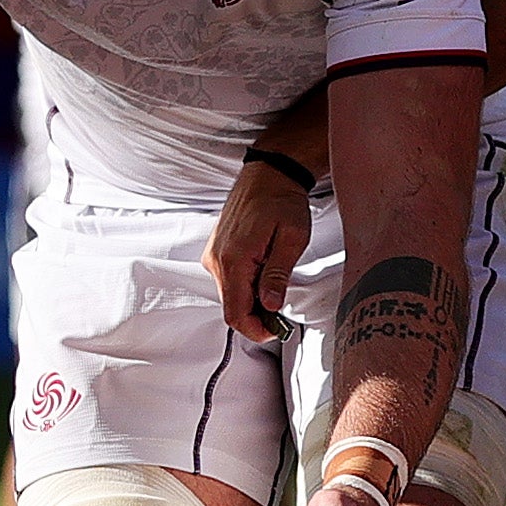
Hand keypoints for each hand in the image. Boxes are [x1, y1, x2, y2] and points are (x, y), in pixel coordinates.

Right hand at [203, 156, 310, 341]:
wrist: (268, 174)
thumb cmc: (281, 200)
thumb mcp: (291, 238)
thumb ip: (278, 275)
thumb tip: (270, 305)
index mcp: (233, 259)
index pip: (236, 313)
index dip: (256, 330)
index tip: (276, 331)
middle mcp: (216, 260)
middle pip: (232, 307)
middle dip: (257, 316)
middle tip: (283, 314)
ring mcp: (213, 255)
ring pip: (230, 295)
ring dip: (252, 301)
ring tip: (276, 287)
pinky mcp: (216, 251)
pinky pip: (228, 280)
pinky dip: (246, 287)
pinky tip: (264, 275)